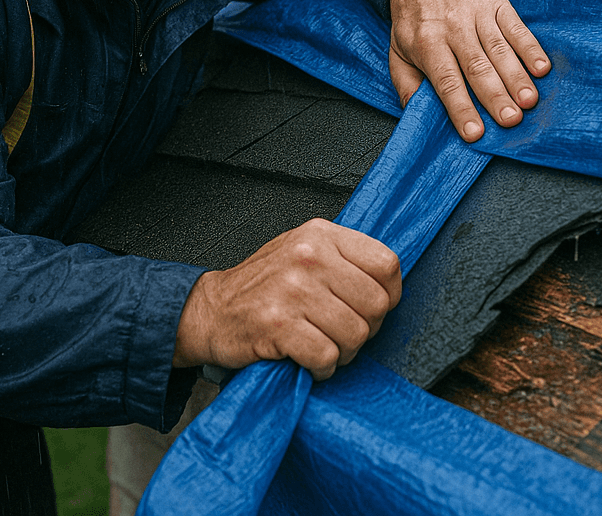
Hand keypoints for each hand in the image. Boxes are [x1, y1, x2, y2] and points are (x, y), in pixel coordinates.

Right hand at [173, 218, 400, 380]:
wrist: (212, 309)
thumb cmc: (264, 285)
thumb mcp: (304, 250)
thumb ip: (344, 258)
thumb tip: (389, 284)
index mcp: (321, 234)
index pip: (386, 263)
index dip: (389, 294)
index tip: (374, 307)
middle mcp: (309, 256)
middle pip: (377, 304)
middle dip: (366, 329)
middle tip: (342, 331)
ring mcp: (293, 289)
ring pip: (355, 334)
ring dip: (343, 352)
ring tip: (323, 344)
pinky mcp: (278, 324)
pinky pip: (327, 356)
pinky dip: (322, 367)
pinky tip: (308, 358)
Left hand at [388, 0, 550, 142]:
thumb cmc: (414, 23)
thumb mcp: (397, 52)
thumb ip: (406, 85)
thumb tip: (415, 116)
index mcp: (426, 42)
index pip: (446, 80)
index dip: (461, 107)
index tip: (474, 132)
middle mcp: (453, 27)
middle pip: (477, 67)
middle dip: (495, 95)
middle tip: (511, 120)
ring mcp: (476, 14)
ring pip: (499, 49)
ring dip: (516, 76)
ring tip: (528, 101)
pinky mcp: (496, 3)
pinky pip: (516, 27)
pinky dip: (531, 47)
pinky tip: (541, 68)